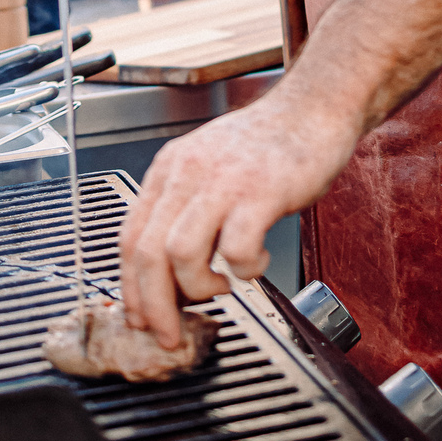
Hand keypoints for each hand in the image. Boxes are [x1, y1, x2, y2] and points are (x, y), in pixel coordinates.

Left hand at [118, 95, 356, 348]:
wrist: (312, 107)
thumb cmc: (266, 143)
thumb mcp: (207, 166)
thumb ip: (185, 211)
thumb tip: (170, 275)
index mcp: (169, 169)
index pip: (129, 237)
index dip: (130, 288)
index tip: (139, 317)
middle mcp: (188, 173)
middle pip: (148, 253)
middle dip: (154, 306)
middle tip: (170, 333)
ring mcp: (223, 181)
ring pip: (181, 253)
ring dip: (197, 288)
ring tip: (220, 287)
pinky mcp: (261, 192)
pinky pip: (237, 249)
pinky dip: (245, 270)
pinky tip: (256, 261)